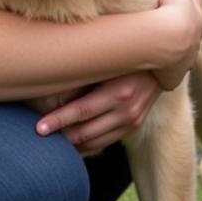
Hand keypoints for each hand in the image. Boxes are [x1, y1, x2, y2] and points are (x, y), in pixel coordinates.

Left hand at [35, 71, 161, 151]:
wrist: (164, 63)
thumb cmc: (126, 57)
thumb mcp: (108, 62)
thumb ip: (86, 74)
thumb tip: (53, 79)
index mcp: (118, 92)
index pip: (80, 112)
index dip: (57, 121)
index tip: (38, 128)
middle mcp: (126, 110)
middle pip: (84, 132)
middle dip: (59, 135)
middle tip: (38, 136)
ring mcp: (132, 121)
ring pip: (93, 142)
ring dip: (71, 143)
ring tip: (51, 140)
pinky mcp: (134, 127)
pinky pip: (104, 142)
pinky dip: (86, 144)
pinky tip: (71, 140)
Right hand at [152, 0, 201, 90]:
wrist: (169, 34)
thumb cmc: (173, 8)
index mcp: (197, 25)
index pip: (192, 24)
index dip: (182, 21)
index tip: (172, 22)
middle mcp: (194, 46)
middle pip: (187, 45)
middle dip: (178, 43)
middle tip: (164, 40)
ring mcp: (184, 63)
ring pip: (178, 62)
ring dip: (168, 61)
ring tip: (154, 57)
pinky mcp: (172, 78)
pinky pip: (166, 78)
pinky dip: (160, 75)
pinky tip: (150, 72)